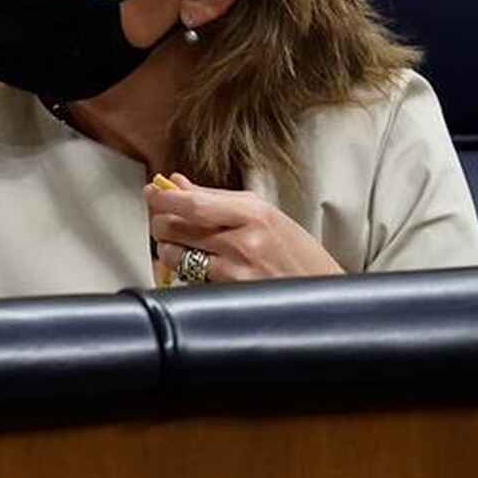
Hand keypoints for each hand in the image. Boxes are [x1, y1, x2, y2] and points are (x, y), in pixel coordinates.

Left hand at [145, 173, 343, 281]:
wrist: (327, 296)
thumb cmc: (297, 254)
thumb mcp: (265, 216)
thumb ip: (217, 199)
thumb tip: (176, 182)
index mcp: (254, 212)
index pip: (192, 202)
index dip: (163, 198)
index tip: (151, 192)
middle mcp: (244, 239)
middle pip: (176, 226)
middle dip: (161, 223)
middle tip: (165, 223)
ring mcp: (237, 269)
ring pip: (176, 254)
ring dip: (169, 250)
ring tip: (185, 248)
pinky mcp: (232, 294)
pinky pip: (189, 278)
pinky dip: (185, 272)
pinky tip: (200, 270)